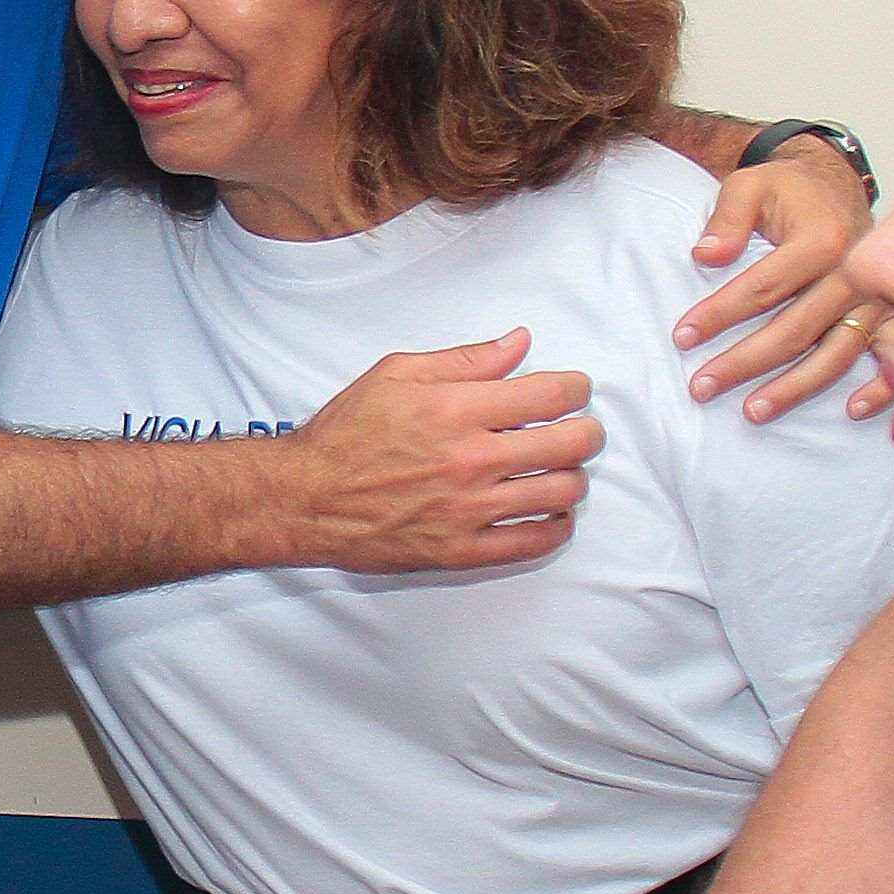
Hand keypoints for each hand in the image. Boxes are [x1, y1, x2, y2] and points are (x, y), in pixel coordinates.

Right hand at [286, 329, 595, 570]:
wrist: (306, 497)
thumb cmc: (346, 433)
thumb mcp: (396, 373)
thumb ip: (465, 359)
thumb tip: (519, 343)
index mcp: (457, 409)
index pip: (552, 395)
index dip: (576, 388)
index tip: (573, 390)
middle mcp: (471, 460)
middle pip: (571, 444)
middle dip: (587, 431)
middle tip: (579, 430)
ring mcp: (470, 510)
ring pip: (562, 493)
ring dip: (573, 477)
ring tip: (559, 470)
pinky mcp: (462, 550)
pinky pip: (534, 542)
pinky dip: (557, 526)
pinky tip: (551, 512)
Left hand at [677, 137, 891, 421]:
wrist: (837, 184)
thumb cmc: (789, 190)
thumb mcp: (751, 184)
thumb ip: (726, 217)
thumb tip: (705, 256)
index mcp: (821, 240)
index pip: (763, 288)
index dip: (719, 315)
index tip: (681, 337)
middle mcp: (855, 273)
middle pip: (795, 330)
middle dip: (744, 363)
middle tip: (700, 387)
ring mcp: (878, 298)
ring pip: (837, 352)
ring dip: (795, 387)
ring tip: (752, 412)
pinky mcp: (893, 312)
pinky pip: (892, 355)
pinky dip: (882, 386)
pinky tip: (854, 412)